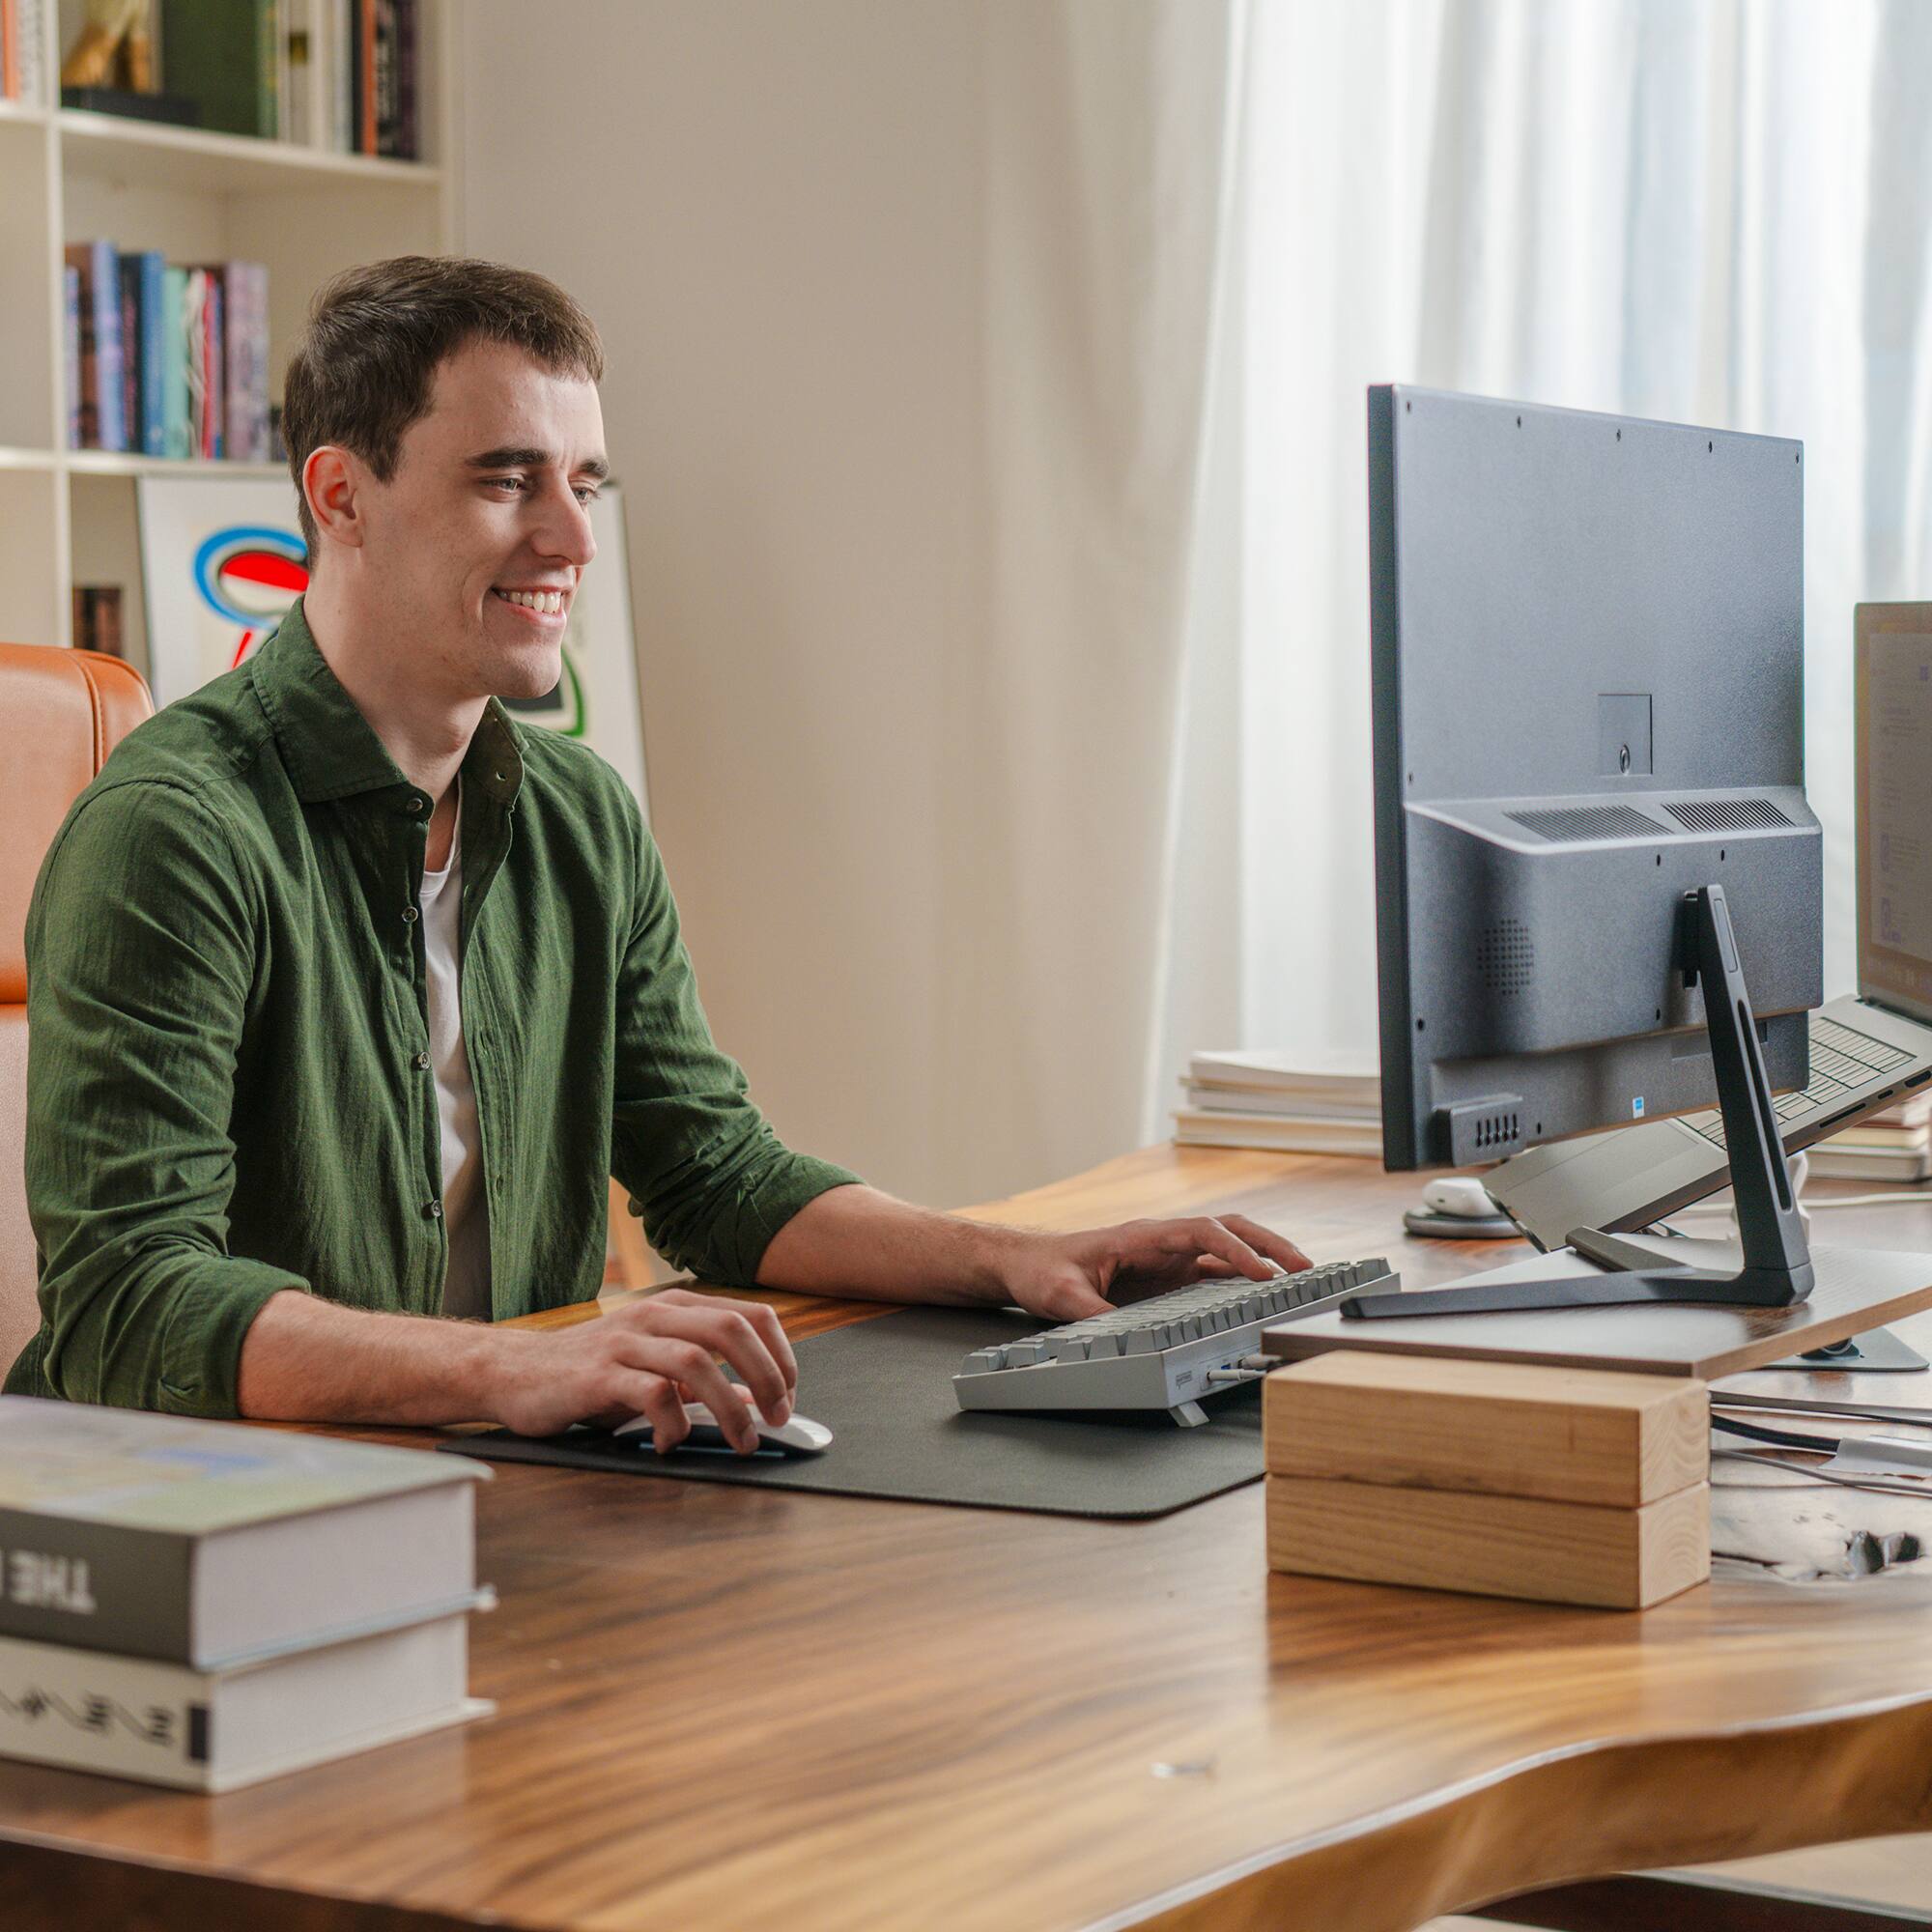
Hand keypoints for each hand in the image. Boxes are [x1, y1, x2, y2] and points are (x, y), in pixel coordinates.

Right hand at [487, 1288, 797, 1451]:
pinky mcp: (597, 1374)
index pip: (750, 1315)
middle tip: (778, 1419)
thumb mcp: (654, 1366)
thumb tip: (757, 1399)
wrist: (515, 1372)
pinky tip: (673, 1443)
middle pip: (731, 1330)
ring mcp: (625, 1342)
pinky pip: (651, 1393)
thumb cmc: (592, 1372)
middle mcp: (654, 1315)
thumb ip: (704, 1380)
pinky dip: (674, 1422)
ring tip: (741, 1441)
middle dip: (768, 1375)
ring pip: (697, 1361)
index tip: (789, 1397)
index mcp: (675, 1307)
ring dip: (730, 1407)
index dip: (780, 1356)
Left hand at [995, 1215, 1312, 1322]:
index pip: (1203, 1233)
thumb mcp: (1060, 1295)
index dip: (1237, 1251)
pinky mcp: (1166, 1277)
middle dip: (1269, 1245)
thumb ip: (1090, 1312)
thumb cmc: (1041, 1270)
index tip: (1263, 1274)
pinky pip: (1213, 1273)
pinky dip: (1242, 1279)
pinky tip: (1263, 1295)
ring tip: (1299, 1278)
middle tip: (1306, 1267)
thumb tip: (1121, 1333)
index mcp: (1142, 1236)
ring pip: (1227, 1250)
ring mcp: (1167, 1258)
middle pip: (1228, 1231)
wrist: (1025, 1265)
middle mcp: (1162, 1242)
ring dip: (1262, 1259)